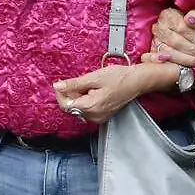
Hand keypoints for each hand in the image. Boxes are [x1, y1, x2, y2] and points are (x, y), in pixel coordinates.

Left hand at [54, 64, 172, 123]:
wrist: (137, 81)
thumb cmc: (119, 77)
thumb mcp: (93, 77)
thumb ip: (74, 84)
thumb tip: (57, 86)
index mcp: (91, 107)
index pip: (65, 105)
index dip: (60, 94)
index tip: (61, 83)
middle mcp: (94, 116)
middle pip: (72, 107)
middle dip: (71, 94)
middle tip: (79, 81)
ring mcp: (99, 118)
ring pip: (79, 108)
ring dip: (79, 96)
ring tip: (90, 85)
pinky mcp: (103, 116)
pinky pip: (88, 109)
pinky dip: (86, 100)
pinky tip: (94, 91)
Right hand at [141, 8, 194, 67]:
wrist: (186, 30)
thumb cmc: (193, 23)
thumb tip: (191, 20)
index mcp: (168, 15)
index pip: (180, 28)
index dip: (194, 37)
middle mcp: (158, 28)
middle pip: (174, 42)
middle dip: (192, 50)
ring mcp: (155, 41)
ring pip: (168, 53)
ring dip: (186, 60)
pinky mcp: (154, 53)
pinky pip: (158, 61)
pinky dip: (172, 65)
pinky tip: (183, 68)